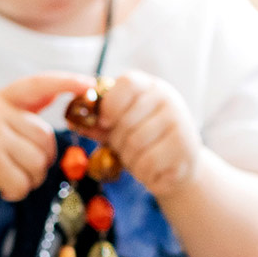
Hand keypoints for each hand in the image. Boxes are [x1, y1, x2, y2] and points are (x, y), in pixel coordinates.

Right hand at [0, 73, 88, 208]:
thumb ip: (23, 109)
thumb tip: (56, 91)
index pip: (38, 84)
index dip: (66, 81)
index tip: (91, 83)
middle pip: (45, 137)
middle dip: (41, 159)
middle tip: (20, 167)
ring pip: (37, 162)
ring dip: (29, 178)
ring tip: (7, 176)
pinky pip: (23, 182)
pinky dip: (16, 191)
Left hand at [93, 71, 202, 196]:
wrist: (181, 164)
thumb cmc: (145, 141)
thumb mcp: (120, 127)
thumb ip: (98, 122)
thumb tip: (71, 119)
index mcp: (149, 86)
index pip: (126, 84)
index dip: (110, 105)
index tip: (105, 123)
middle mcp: (168, 98)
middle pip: (126, 120)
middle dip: (118, 142)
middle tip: (126, 149)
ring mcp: (179, 121)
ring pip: (136, 144)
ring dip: (131, 160)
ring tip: (140, 159)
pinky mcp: (186, 147)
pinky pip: (149, 162)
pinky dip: (143, 172)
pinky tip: (152, 170)